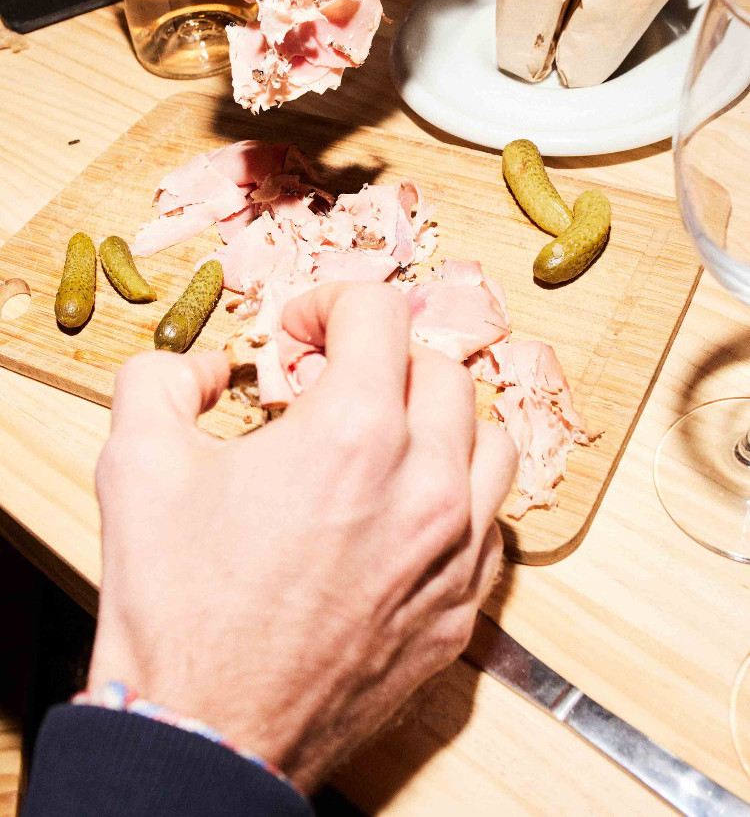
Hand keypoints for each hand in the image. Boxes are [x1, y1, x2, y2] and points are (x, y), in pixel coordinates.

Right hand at [89, 283, 516, 792]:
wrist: (206, 736)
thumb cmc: (177, 608)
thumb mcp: (137, 464)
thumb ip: (164, 379)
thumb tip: (210, 368)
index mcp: (353, 433)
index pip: (380, 312)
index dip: (331, 302)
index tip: (302, 332)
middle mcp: (424, 485)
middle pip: (441, 369)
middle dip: (382, 359)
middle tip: (332, 384)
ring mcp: (453, 552)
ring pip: (489, 442)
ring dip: (438, 421)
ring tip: (386, 438)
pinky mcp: (461, 611)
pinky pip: (491, 524)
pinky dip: (458, 497)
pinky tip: (406, 511)